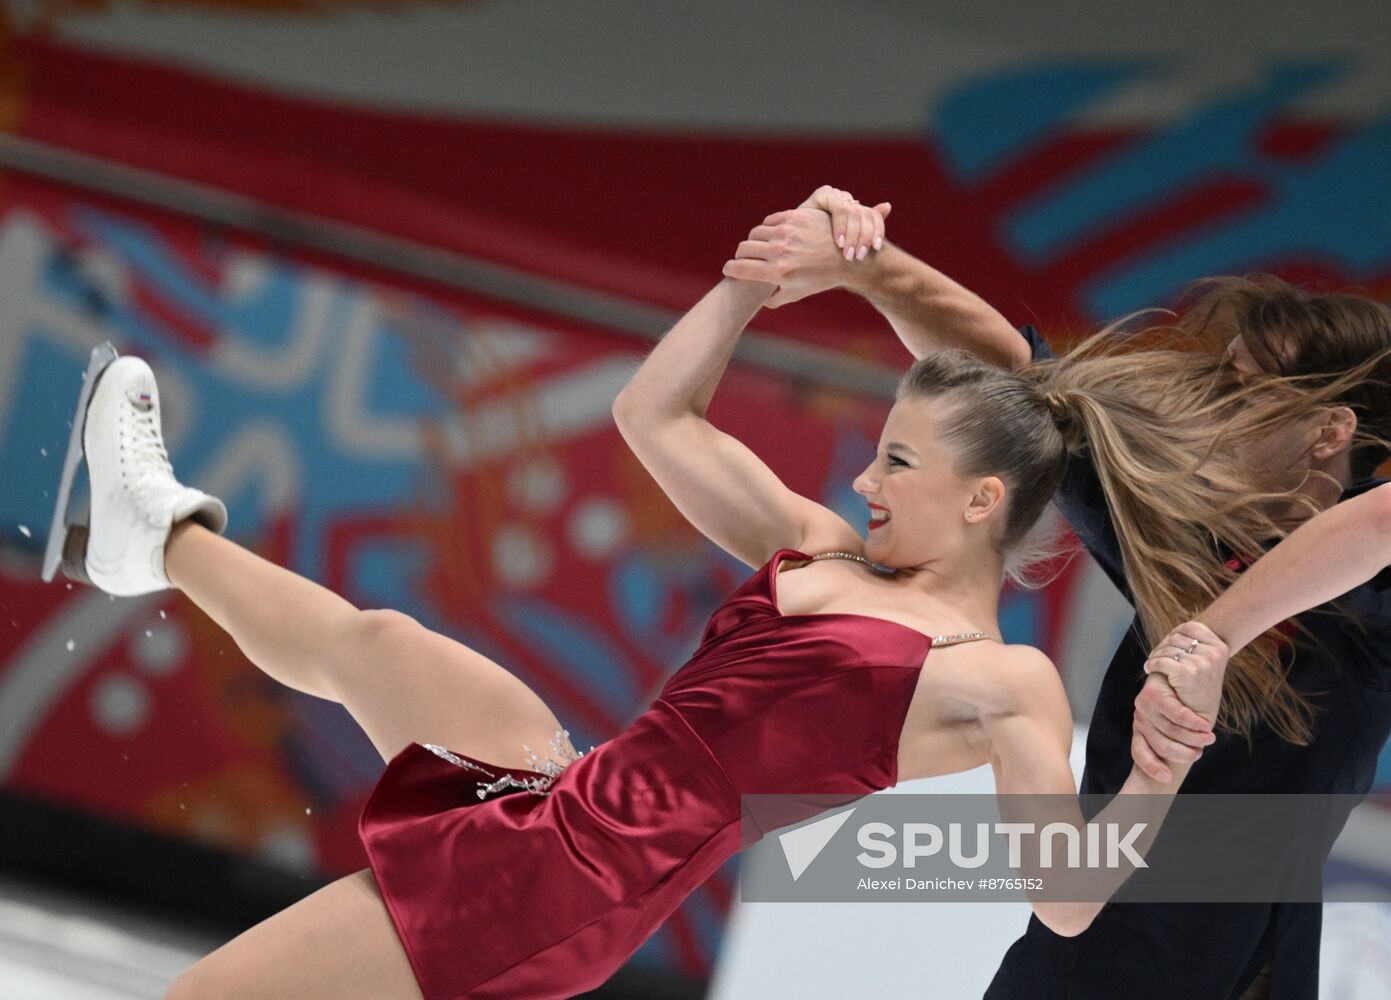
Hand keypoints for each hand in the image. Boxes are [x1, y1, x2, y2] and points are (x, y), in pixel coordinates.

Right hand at [721, 186, 889, 307]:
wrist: (847, 257)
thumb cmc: (821, 279)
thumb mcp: (797, 294)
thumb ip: (774, 299)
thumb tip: (759, 300)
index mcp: (777, 272)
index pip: (739, 268)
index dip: (729, 269)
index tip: (728, 269)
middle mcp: (780, 251)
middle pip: (743, 248)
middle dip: (740, 255)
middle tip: (743, 258)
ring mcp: (787, 232)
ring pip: (755, 233)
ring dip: (754, 241)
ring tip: (758, 246)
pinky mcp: (795, 217)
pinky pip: (770, 220)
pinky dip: (768, 228)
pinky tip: (772, 234)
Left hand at [1130, 673, 1216, 781]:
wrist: (1181, 664)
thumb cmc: (1184, 698)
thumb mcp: (1176, 721)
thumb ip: (1178, 739)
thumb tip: (1179, 768)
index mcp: (1142, 727)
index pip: (1139, 752)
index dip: (1151, 766)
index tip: (1167, 778)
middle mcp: (1140, 716)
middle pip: (1158, 744)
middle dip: (1182, 753)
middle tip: (1201, 753)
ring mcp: (1143, 703)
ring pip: (1169, 729)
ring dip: (1191, 737)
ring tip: (1209, 738)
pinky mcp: (1153, 690)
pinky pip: (1174, 713)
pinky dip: (1190, 721)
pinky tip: (1203, 725)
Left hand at [1141, 619, 1229, 728]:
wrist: (1201, 719)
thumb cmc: (1199, 689)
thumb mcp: (1203, 662)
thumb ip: (1191, 646)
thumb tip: (1170, 635)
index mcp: (1220, 646)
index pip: (1190, 627)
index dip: (1174, 634)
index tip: (1167, 646)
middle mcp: (1214, 653)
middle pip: (1176, 637)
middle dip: (1163, 647)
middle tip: (1155, 657)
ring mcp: (1203, 662)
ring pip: (1168, 649)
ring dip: (1156, 656)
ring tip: (1152, 664)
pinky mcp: (1188, 673)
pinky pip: (1161, 661)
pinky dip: (1152, 665)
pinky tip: (1149, 669)